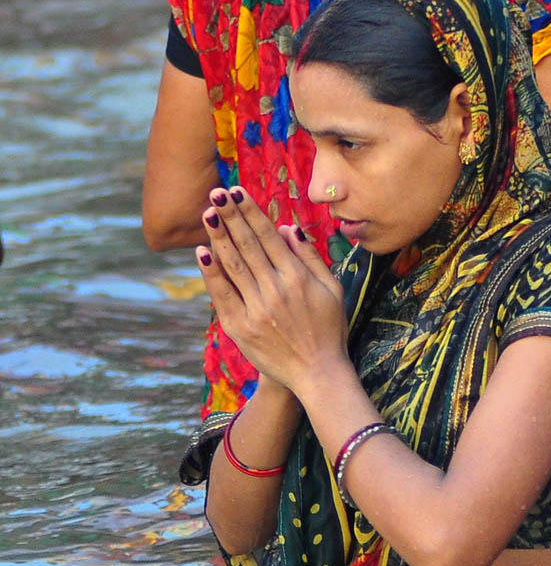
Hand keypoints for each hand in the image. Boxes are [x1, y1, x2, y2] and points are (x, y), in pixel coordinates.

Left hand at [196, 187, 348, 392]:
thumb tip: (289, 227)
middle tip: (216, 192)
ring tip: (207, 213)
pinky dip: (211, 273)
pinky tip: (202, 252)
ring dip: (218, 236)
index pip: (268, 236)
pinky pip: (221, 294)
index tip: (237, 192)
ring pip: (233, 265)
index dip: (251, 212)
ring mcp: (256, 309)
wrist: (318, 373)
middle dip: (231, 216)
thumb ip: (310, 257)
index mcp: (298, 278)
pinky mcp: (241, 327)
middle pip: (247, 245)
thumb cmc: (329, 328)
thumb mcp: (332, 289)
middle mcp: (276, 290)